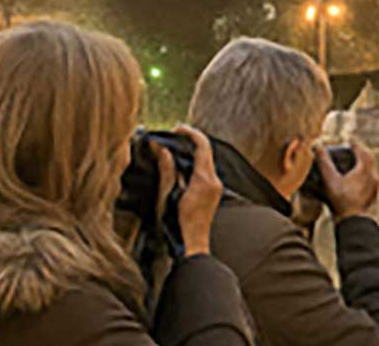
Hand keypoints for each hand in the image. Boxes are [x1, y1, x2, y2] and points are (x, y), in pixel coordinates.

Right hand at [173, 126, 223, 257]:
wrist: (190, 248)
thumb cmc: (176, 225)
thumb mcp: (167, 196)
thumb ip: (167, 170)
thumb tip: (163, 149)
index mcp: (205, 180)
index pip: (202, 146)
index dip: (189, 133)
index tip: (175, 129)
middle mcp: (214, 181)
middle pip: (205, 152)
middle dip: (188, 142)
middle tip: (171, 137)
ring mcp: (215, 188)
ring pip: (205, 161)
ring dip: (190, 153)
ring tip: (171, 150)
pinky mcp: (212, 194)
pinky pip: (205, 172)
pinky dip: (192, 165)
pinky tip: (178, 167)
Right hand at [315, 142, 378, 219]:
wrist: (353, 221)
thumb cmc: (341, 200)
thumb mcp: (330, 180)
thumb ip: (324, 163)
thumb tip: (318, 148)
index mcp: (364, 169)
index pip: (361, 150)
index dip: (355, 145)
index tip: (349, 143)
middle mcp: (372, 175)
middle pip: (369, 159)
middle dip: (361, 153)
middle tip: (354, 150)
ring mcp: (374, 186)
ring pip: (371, 170)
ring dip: (364, 164)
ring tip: (355, 164)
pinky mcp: (373, 195)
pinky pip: (371, 181)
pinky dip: (365, 176)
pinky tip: (358, 181)